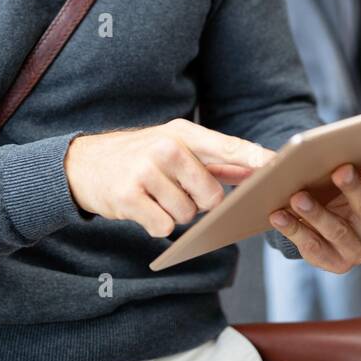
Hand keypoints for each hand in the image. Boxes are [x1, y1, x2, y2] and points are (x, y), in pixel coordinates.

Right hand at [64, 118, 272, 231]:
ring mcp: (145, 170)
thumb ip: (218, 160)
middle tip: (177, 191)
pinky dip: (155, 224)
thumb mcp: (177, 147)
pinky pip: (162, 227)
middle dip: (199, 202)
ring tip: (155, 196)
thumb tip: (260, 167)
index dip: (253, 158)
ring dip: (174, 214)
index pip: (227, 147)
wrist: (85, 164)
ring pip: (186, 215)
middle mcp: (165, 147)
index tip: (276, 166)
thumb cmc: (142, 158)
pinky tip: (142, 208)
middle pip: (210, 195)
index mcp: (183, 133)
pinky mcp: (127, 196)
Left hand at [267, 143, 360, 272]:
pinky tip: (277, 215)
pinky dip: (294, 229)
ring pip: (339, 232)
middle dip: (354, 189)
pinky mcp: (334, 263)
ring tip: (297, 196)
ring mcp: (358, 251)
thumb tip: (320, 144)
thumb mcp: (342, 174)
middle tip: (340, 170)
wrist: (318, 222)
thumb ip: (343, 159)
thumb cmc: (333, 188)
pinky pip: (313, 247)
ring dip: (317, 214)